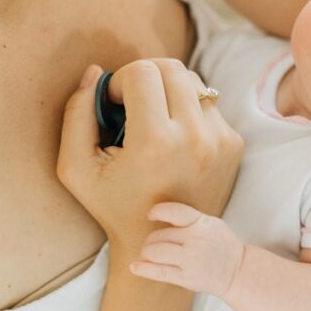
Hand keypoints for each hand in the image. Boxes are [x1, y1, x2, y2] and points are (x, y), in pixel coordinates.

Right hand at [56, 60, 243, 250]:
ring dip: (169, 89)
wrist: (165, 242)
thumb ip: (77, 114)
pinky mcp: (234, 144)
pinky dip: (188, 110)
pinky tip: (173, 136)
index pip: (141, 72)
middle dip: (145, 76)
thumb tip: (96, 71)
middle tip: (131, 102)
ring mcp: (220, 140)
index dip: (120, 81)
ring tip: (152, 118)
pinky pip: (210, 103)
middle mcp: (195, 138)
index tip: (113, 104)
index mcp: (155, 143)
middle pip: (171, 68)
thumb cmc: (114, 205)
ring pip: (194, 81)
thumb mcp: (76, 168)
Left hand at [129, 202, 244, 296]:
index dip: (158, 211)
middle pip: (160, 235)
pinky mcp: (186, 278)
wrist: (237, 271)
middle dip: (151, 240)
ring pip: (155, 252)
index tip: (150, 215)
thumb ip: (189, 220)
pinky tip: (135, 267)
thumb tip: (159, 216)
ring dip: (147, 252)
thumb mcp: (211, 224)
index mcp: (202, 223)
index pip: (175, 211)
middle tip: (151, 245)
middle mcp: (196, 240)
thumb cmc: (221, 245)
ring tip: (148, 255)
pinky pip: (159, 272)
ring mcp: (191, 259)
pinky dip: (143, 268)